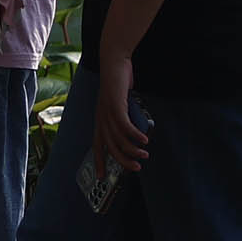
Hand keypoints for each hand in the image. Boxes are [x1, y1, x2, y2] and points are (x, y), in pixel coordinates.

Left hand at [92, 55, 148, 181]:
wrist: (114, 63)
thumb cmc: (118, 83)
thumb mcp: (121, 104)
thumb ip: (126, 117)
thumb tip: (136, 131)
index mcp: (100, 120)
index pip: (97, 146)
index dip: (99, 162)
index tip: (101, 177)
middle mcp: (101, 119)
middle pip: (110, 147)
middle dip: (122, 160)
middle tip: (135, 168)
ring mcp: (107, 113)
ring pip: (118, 139)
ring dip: (132, 149)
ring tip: (144, 155)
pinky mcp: (115, 106)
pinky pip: (125, 126)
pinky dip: (135, 135)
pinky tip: (144, 140)